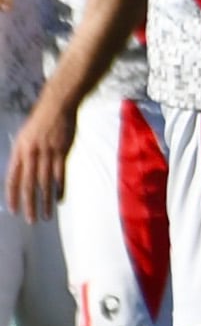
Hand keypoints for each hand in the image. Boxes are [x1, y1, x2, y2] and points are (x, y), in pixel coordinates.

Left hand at [4, 95, 71, 221]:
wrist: (57, 105)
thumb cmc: (40, 121)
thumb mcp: (24, 137)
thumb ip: (22, 155)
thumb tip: (20, 173)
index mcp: (19, 151)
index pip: (13, 178)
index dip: (12, 196)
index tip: (14, 210)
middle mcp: (31, 154)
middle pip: (29, 184)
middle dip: (29, 204)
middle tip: (30, 219)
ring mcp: (47, 153)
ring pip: (45, 183)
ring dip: (44, 201)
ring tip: (45, 215)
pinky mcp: (62, 152)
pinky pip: (60, 175)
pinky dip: (59, 188)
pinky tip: (58, 199)